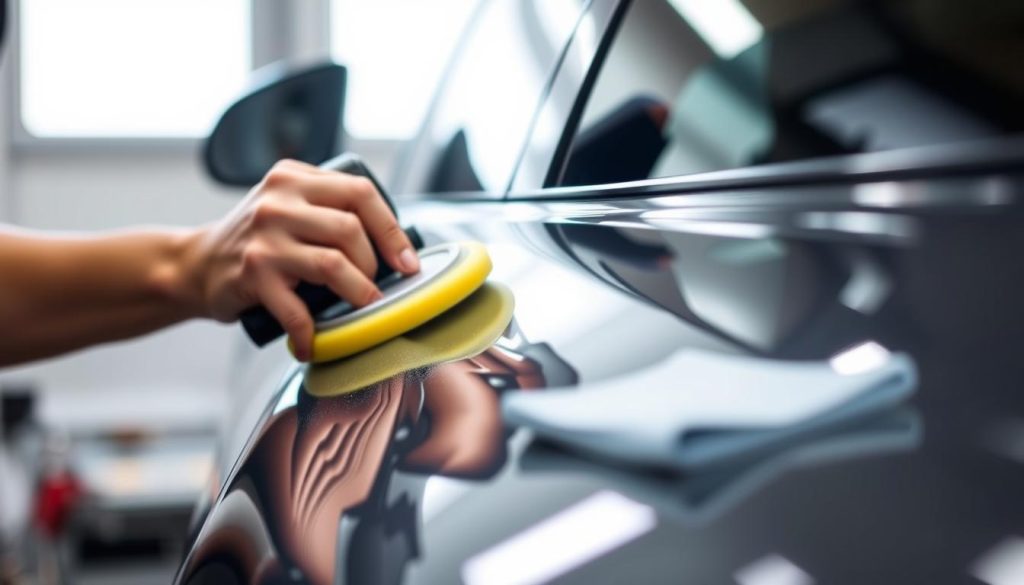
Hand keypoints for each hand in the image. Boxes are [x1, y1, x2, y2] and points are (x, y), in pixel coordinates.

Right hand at [183, 159, 419, 359]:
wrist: (197, 264)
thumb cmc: (259, 241)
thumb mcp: (289, 206)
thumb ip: (330, 209)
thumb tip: (397, 245)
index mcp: (295, 178)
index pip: (361, 193)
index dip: (392, 230)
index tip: (407, 261)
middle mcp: (278, 201)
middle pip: (350, 229)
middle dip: (373, 265)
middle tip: (373, 287)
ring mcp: (264, 237)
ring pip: (333, 264)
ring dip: (357, 293)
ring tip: (360, 308)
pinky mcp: (252, 273)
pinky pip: (297, 310)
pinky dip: (311, 333)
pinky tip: (313, 343)